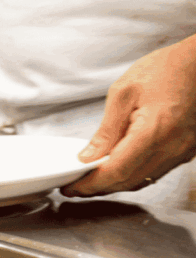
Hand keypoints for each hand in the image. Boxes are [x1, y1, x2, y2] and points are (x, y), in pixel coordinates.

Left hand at [62, 35, 195, 196]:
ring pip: (141, 180)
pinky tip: (116, 170)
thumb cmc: (165, 69)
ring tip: (90, 181)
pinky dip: (132, 175)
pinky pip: (155, 172)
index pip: (116, 171)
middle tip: (75, 187)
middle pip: (128, 181)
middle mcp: (171, 147)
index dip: (91, 184)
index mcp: (152, 131)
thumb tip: (89, 157)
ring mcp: (180, 151)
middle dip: (99, 188)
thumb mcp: (123, 93)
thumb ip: (106, 130)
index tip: (72, 187)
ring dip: (115, 184)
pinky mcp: (184, 150)